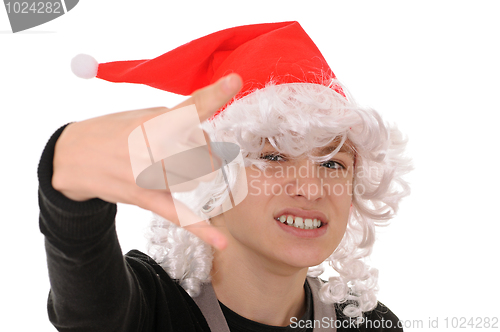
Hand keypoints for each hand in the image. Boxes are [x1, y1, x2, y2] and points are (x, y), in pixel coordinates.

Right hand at [52, 74, 242, 249]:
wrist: (73, 157)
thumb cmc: (114, 131)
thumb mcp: (142, 115)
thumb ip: (175, 122)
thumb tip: (207, 138)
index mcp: (152, 121)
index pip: (188, 107)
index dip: (214, 94)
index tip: (235, 81)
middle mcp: (151, 146)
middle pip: (204, 153)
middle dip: (203, 152)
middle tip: (186, 149)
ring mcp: (147, 174)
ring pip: (196, 179)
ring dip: (192, 174)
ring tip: (170, 166)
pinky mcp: (143, 197)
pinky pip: (178, 214)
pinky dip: (201, 229)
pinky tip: (220, 243)